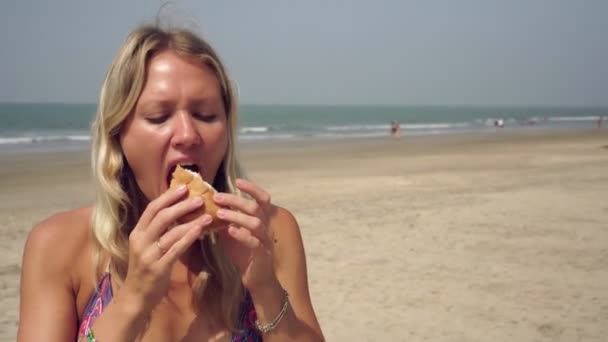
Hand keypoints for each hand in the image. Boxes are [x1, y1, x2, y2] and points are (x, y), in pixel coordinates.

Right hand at [120, 185, 213, 312]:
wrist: (136, 296)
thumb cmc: (145, 269)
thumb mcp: (146, 246)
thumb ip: (158, 231)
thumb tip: (180, 212)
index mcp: (137, 232)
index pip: (152, 208)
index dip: (168, 196)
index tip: (184, 187)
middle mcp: (140, 241)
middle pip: (162, 217)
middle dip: (181, 205)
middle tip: (199, 198)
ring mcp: (148, 255)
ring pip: (171, 232)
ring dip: (191, 221)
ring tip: (207, 214)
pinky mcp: (158, 267)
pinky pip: (176, 249)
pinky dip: (189, 238)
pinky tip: (200, 231)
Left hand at [213, 179, 277, 291]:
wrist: (257, 279)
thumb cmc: (245, 254)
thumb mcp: (234, 234)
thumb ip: (227, 221)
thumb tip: (209, 207)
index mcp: (262, 220)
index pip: (263, 199)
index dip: (252, 188)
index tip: (237, 181)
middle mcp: (266, 228)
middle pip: (255, 207)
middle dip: (236, 200)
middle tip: (218, 197)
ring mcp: (266, 241)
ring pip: (255, 222)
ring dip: (237, 216)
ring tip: (220, 213)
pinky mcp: (262, 255)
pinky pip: (254, 242)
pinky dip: (242, 235)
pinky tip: (230, 231)